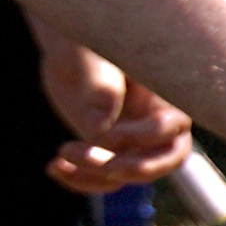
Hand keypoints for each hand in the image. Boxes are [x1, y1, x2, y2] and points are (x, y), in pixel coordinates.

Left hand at [34, 34, 190, 194]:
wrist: (69, 56)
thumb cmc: (83, 46)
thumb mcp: (90, 59)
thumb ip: (100, 90)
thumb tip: (102, 130)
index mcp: (163, 95)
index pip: (171, 128)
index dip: (143, 138)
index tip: (106, 133)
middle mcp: (154, 121)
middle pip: (168, 159)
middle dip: (137, 168)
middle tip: (105, 167)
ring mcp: (133, 140)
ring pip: (132, 173)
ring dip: (97, 174)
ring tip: (61, 155)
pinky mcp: (110, 151)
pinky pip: (104, 178)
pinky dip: (80, 180)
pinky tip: (54, 167)